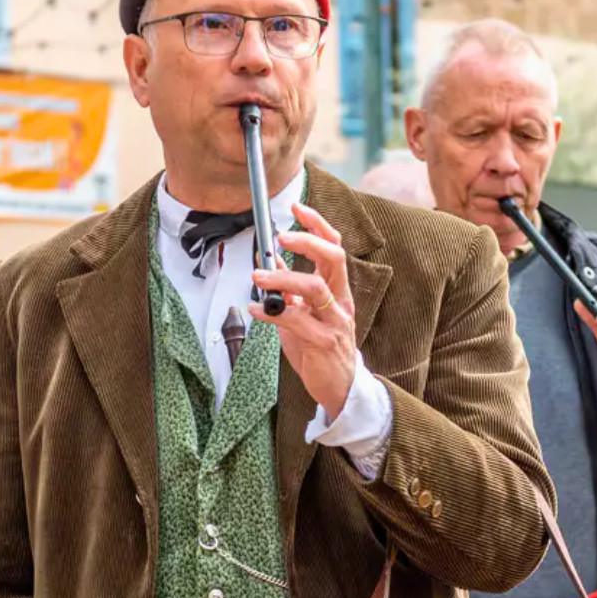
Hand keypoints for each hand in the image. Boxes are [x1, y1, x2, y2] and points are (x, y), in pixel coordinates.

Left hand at [250, 202, 355, 420]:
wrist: (338, 388)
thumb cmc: (320, 350)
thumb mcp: (302, 313)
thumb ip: (288, 289)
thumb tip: (269, 259)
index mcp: (338, 290)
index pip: (334, 248)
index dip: (317, 225)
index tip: (298, 209)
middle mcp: (341, 301)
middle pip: (333, 258)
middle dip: (307, 241)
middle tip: (281, 236)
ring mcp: (335, 321)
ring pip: (315, 287)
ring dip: (283, 276)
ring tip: (259, 274)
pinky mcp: (324, 342)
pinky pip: (297, 320)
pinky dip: (271, 312)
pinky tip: (256, 308)